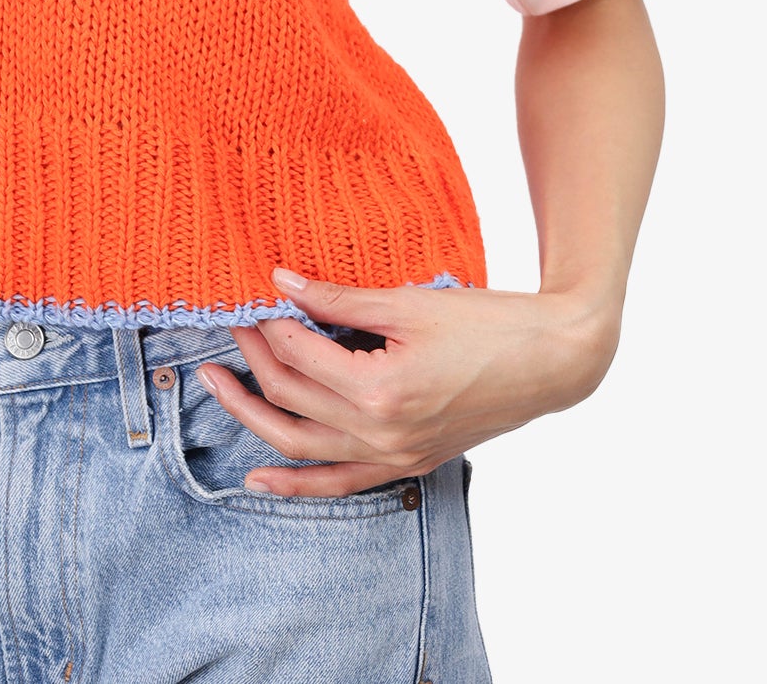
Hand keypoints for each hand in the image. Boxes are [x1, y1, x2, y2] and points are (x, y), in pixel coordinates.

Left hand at [195, 265, 620, 496]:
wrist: (550, 361)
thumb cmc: (488, 324)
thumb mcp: (408, 301)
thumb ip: (340, 298)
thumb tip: (282, 281)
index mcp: (381, 390)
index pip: (300, 357)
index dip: (269, 323)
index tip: (252, 296)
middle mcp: (382, 434)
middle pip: (292, 401)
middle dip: (252, 362)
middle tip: (225, 329)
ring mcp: (395, 456)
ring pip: (303, 448)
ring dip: (253, 419)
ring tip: (216, 387)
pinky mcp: (407, 463)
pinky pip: (340, 483)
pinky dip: (297, 484)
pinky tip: (260, 476)